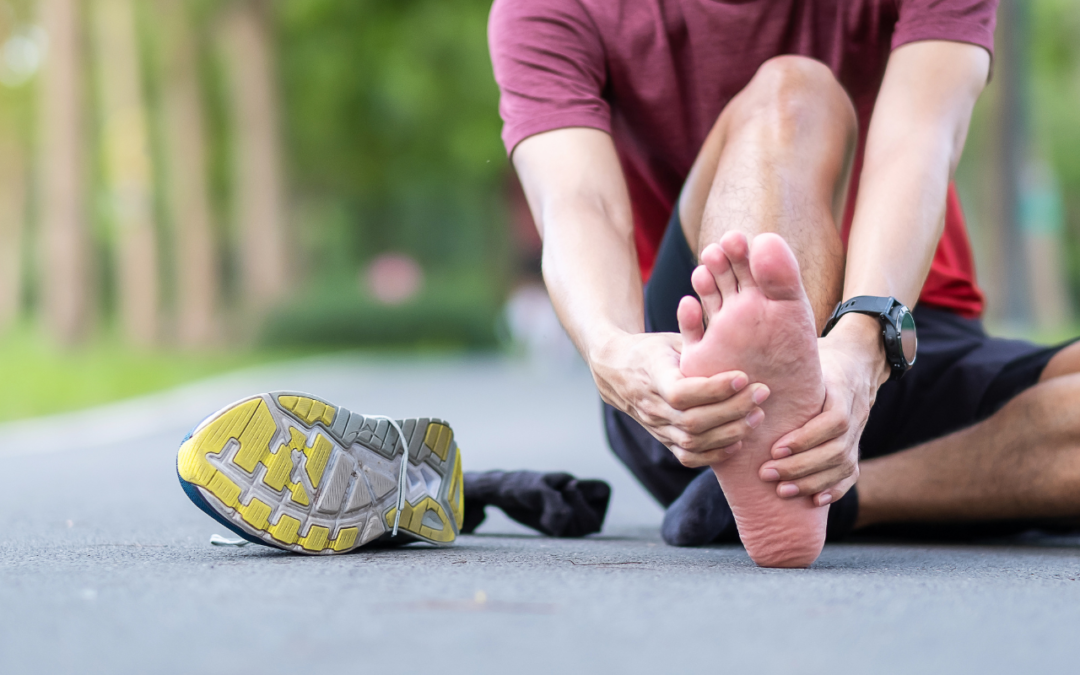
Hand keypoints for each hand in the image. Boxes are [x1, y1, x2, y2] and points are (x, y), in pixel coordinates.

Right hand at [590, 330, 769, 467]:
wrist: (616, 372)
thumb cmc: (651, 351)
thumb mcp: (669, 339)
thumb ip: (692, 334)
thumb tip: (713, 308)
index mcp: (651, 376)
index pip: (682, 392)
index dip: (714, 389)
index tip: (743, 377)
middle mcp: (651, 406)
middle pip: (693, 420)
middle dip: (732, 410)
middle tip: (762, 393)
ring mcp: (656, 427)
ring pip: (693, 442)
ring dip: (730, 432)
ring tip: (757, 415)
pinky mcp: (663, 440)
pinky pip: (688, 456)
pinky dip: (715, 454)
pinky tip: (738, 441)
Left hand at [756, 314, 887, 504]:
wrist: (859, 358)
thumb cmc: (819, 356)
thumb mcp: (805, 352)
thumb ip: (780, 360)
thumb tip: (740, 365)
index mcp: (841, 389)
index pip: (833, 421)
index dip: (806, 438)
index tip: (776, 448)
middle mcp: (856, 413)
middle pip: (836, 449)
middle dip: (801, 466)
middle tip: (767, 473)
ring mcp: (858, 432)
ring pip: (844, 464)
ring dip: (812, 481)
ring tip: (782, 490)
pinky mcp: (856, 445)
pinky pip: (852, 473)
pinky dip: (834, 489)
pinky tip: (814, 501)